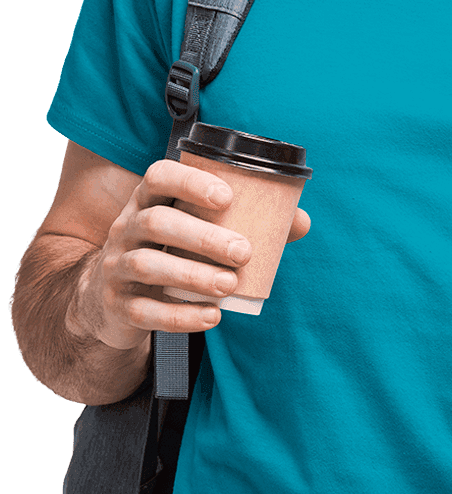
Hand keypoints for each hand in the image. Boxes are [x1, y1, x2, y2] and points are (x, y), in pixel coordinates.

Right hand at [68, 159, 306, 350]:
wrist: (108, 298)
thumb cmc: (168, 251)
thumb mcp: (193, 229)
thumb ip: (246, 221)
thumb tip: (300, 222)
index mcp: (146, 199)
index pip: (158, 176)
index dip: (191, 182)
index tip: (228, 197)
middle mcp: (125, 227)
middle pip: (156, 222)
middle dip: (202, 236)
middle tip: (243, 251)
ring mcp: (115, 266)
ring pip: (148, 265)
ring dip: (193, 276)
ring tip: (230, 285)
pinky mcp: (115, 305)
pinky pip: (144, 310)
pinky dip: (180, 316)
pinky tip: (212, 317)